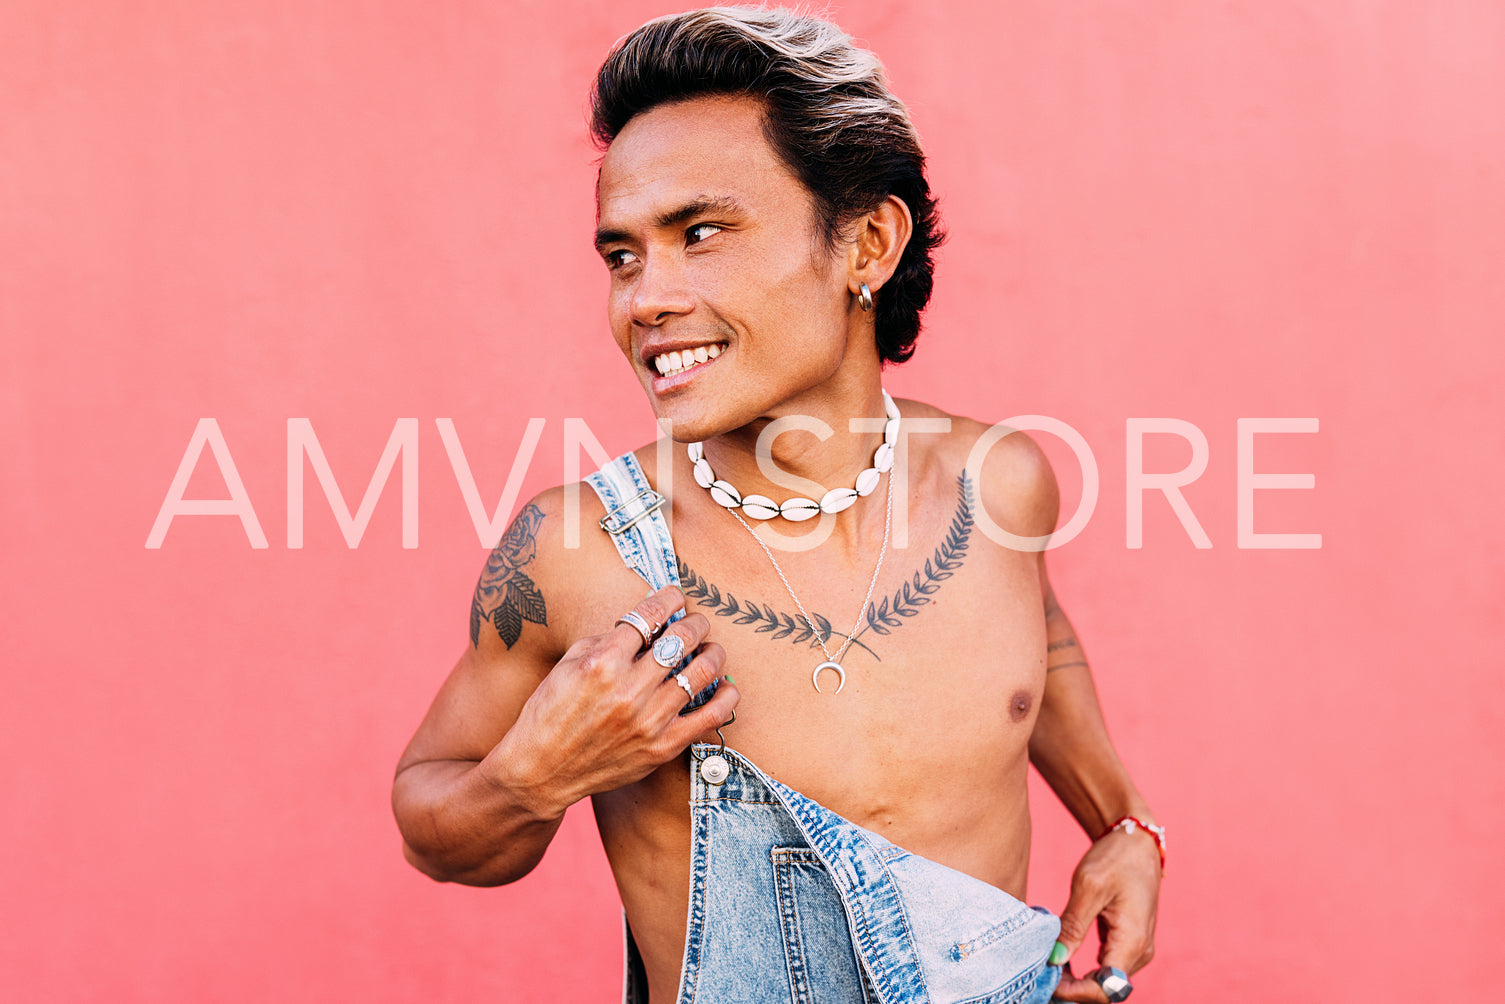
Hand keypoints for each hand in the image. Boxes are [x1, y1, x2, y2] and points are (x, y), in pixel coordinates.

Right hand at [486, 586, 739, 815]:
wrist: (541, 772)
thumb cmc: (549, 714)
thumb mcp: (568, 665)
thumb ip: (606, 641)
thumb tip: (644, 627)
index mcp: (602, 662)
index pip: (649, 617)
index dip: (669, 600)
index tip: (676, 595)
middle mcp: (629, 689)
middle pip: (681, 639)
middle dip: (695, 622)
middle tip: (697, 621)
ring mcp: (649, 720)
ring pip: (701, 673)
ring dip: (713, 654)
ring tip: (712, 650)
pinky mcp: (662, 747)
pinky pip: (710, 717)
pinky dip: (726, 698)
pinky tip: (727, 687)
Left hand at [1049, 824, 1160, 1001]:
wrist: (1136, 840)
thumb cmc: (1115, 858)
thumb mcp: (1089, 886)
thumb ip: (1073, 925)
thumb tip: (1055, 958)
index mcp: (1133, 940)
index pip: (1107, 988)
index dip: (1076, 992)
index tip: (1047, 982)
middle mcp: (1140, 951)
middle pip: (1106, 989)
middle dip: (1073, 987)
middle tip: (1039, 973)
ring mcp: (1136, 948)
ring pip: (1105, 981)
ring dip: (1076, 980)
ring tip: (1046, 965)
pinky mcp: (1128, 942)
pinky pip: (1106, 967)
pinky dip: (1084, 969)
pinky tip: (1060, 958)